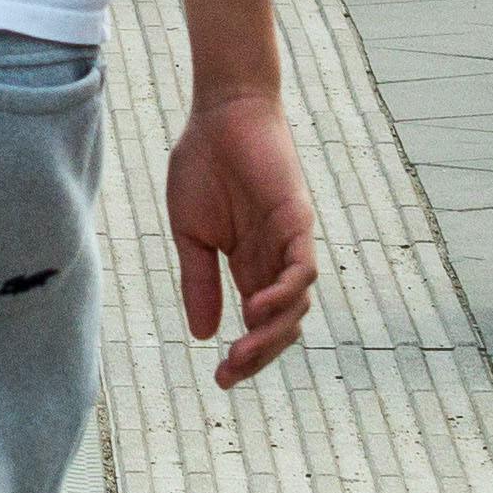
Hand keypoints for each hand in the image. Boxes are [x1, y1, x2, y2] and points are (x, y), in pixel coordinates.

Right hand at [164, 92, 318, 388]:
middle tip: (230, 373)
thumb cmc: (204, 164)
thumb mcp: (190, 232)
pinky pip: (302, 268)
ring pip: (296, 305)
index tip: (220, 379)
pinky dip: (285, 293)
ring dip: (273, 333)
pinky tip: (257, 308)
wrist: (220, 113)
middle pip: (281, 325)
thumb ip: (199, 280)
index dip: (245, 355)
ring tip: (242, 349)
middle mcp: (275, 262)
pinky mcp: (298, 220)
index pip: (257, 325)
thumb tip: (203, 334)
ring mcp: (290, 243)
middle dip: (259, 354)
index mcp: (249, 267)